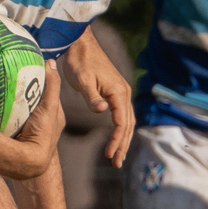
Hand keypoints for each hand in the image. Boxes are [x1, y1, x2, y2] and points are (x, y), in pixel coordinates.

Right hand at [0, 65, 65, 179]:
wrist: (27, 162)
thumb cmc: (42, 134)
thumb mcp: (50, 106)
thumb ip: (52, 85)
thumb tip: (51, 62)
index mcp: (55, 116)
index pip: (48, 93)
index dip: (41, 81)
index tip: (30, 67)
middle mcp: (43, 123)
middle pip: (34, 101)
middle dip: (26, 91)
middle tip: (13, 75)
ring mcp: (29, 130)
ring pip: (23, 110)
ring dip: (14, 101)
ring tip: (2, 86)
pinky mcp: (17, 135)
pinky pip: (12, 118)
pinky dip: (7, 111)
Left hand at [61, 32, 134, 166]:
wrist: (80, 44)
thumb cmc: (79, 61)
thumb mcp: (83, 80)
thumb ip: (92, 97)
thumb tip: (102, 111)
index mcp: (118, 92)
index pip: (121, 122)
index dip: (116, 140)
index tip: (109, 155)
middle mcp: (124, 92)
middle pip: (128, 125)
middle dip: (122, 145)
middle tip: (116, 163)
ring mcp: (121, 91)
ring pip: (127, 120)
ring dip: (123, 139)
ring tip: (117, 156)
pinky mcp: (115, 91)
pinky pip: (122, 114)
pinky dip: (121, 128)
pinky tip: (116, 138)